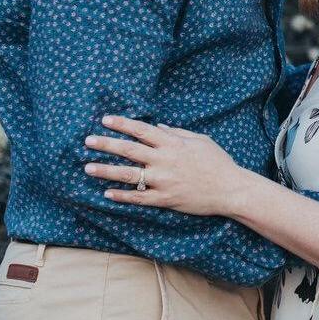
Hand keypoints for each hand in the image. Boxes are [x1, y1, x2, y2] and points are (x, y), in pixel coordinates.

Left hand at [86, 115, 250, 217]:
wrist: (231, 189)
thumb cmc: (218, 162)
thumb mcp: (201, 141)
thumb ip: (178, 133)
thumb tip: (159, 127)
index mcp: (173, 144)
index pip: (142, 130)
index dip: (122, 124)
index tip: (105, 120)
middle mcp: (165, 161)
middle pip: (129, 150)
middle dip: (106, 144)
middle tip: (87, 141)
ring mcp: (164, 181)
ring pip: (128, 175)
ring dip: (106, 171)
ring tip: (88, 167)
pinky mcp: (165, 199)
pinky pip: (139, 198)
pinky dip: (122, 196)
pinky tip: (107, 193)